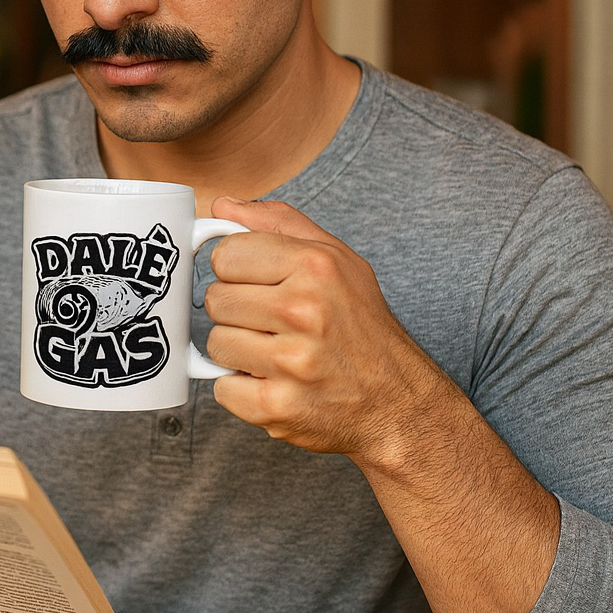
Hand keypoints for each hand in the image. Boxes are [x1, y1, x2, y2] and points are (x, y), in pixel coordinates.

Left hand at [205, 197, 452, 468]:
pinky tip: (274, 382)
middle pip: (215, 300)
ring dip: (237, 350)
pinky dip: (240, 388)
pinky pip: (222, 388)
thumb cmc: (361, 325)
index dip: (235, 269)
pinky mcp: (277, 407)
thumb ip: (276, 223)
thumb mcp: (336, 258)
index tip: (256, 282)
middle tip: (271, 322)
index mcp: (315, 266)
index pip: (225, 254)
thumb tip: (220, 205)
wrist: (398, 402)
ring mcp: (291, 363)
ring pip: (214, 343)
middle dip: (236, 311)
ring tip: (275, 351)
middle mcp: (304, 311)